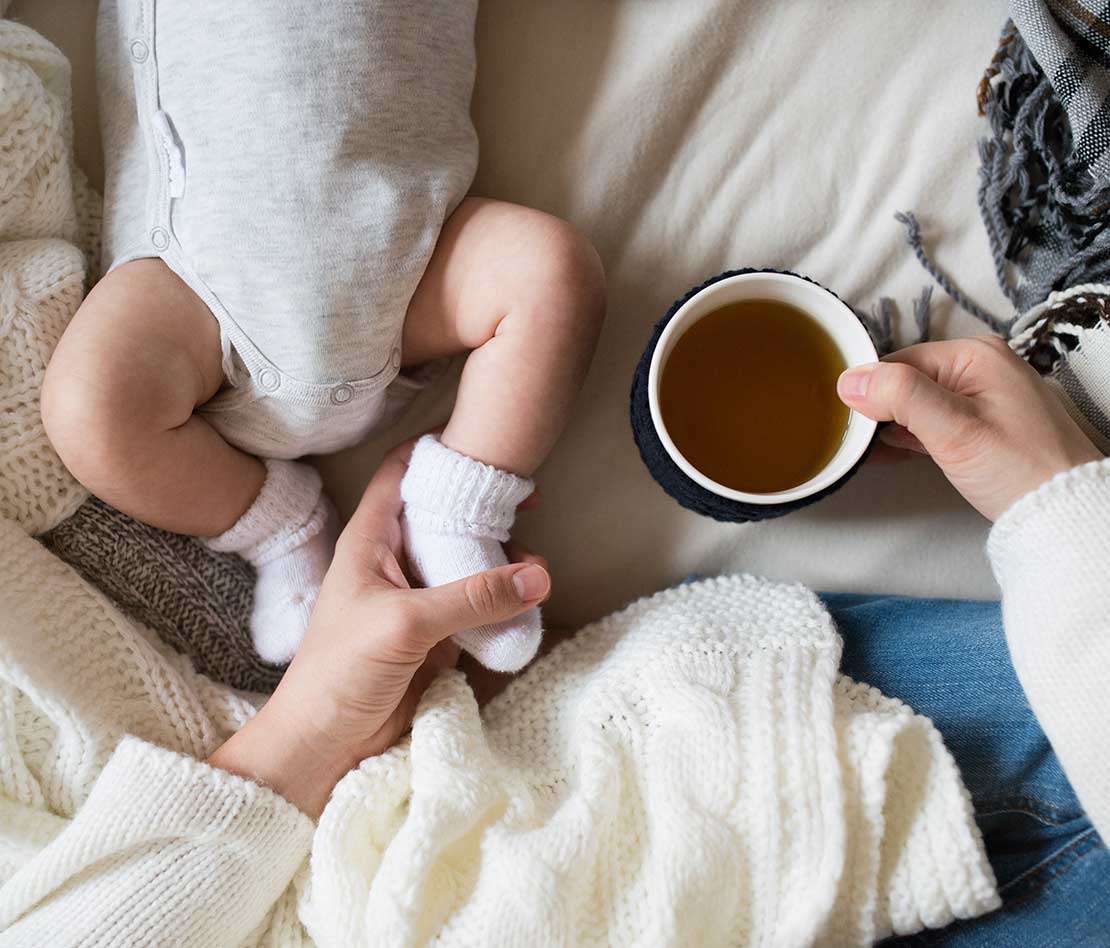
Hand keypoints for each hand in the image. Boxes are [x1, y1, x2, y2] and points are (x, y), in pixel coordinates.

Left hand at [208, 439, 549, 815]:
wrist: (322, 746)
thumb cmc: (339, 672)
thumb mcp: (406, 624)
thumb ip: (472, 598)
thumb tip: (538, 576)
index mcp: (371, 539)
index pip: (403, 472)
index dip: (441, 451)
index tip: (487, 444)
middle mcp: (394, 560)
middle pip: (443, 513)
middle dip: (485, 507)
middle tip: (529, 504)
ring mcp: (416, 597)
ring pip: (465, 560)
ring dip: (500, 559)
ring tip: (538, 566)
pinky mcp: (435, 634)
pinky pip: (475, 605)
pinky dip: (501, 600)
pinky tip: (527, 602)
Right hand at [837, 335, 1101, 520]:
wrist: (1064, 509)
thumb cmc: (1020, 469)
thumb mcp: (953, 429)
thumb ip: (901, 397)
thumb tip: (851, 379)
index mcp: (974, 354)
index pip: (897, 362)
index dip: (868, 392)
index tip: (849, 424)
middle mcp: (979, 366)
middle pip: (905, 380)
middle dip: (877, 410)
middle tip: (858, 444)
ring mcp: (982, 394)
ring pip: (916, 402)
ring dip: (890, 426)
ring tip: (867, 452)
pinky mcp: (981, 422)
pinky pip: (932, 420)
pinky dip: (909, 436)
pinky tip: (888, 454)